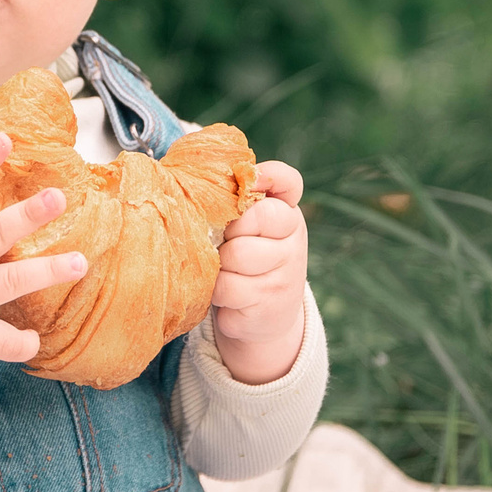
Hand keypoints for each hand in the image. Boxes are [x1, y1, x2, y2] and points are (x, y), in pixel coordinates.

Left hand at [211, 159, 308, 385]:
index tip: (249, 181)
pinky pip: (227, 287)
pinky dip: (217, 291)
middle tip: (224, 241)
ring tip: (224, 269)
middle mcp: (293, 241)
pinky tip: (226, 294)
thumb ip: (238, 200)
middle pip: (254, 217)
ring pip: (236, 254)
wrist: (265, 319)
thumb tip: (198, 173)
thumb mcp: (249, 227)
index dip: (266, 176)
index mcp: (288, 215)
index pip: (287, 182)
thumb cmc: (246, 260)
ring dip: (219, 263)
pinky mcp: (268, 303)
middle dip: (229, 229)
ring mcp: (285, 274)